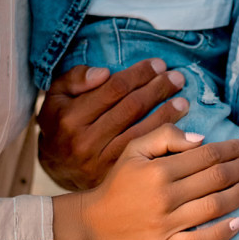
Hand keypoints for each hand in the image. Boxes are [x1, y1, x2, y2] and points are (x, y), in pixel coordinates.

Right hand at [38, 59, 189, 190]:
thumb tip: (104, 73)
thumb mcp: (57, 96)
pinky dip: (163, 141)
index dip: (140, 73)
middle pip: (132, 108)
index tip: (159, 64)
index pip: (114, 88)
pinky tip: (178, 130)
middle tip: (177, 77)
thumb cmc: (61, 123)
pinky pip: (144, 155)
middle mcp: (85, 141)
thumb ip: (75, 78)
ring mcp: (100, 161)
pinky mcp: (114, 175)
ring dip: (166, 114)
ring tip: (183, 101)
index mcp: (71, 117)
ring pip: (142, 131)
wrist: (55, 168)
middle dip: (158, 89)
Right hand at [75, 125, 238, 239]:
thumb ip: (165, 136)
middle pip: (214, 179)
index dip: (230, 149)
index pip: (205, 155)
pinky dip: (224, 233)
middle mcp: (165, 196)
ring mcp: (166, 224)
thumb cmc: (119, 182)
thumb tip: (201, 139)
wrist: (95, 223)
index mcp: (158, 170)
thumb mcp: (134, 149)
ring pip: (213, 207)